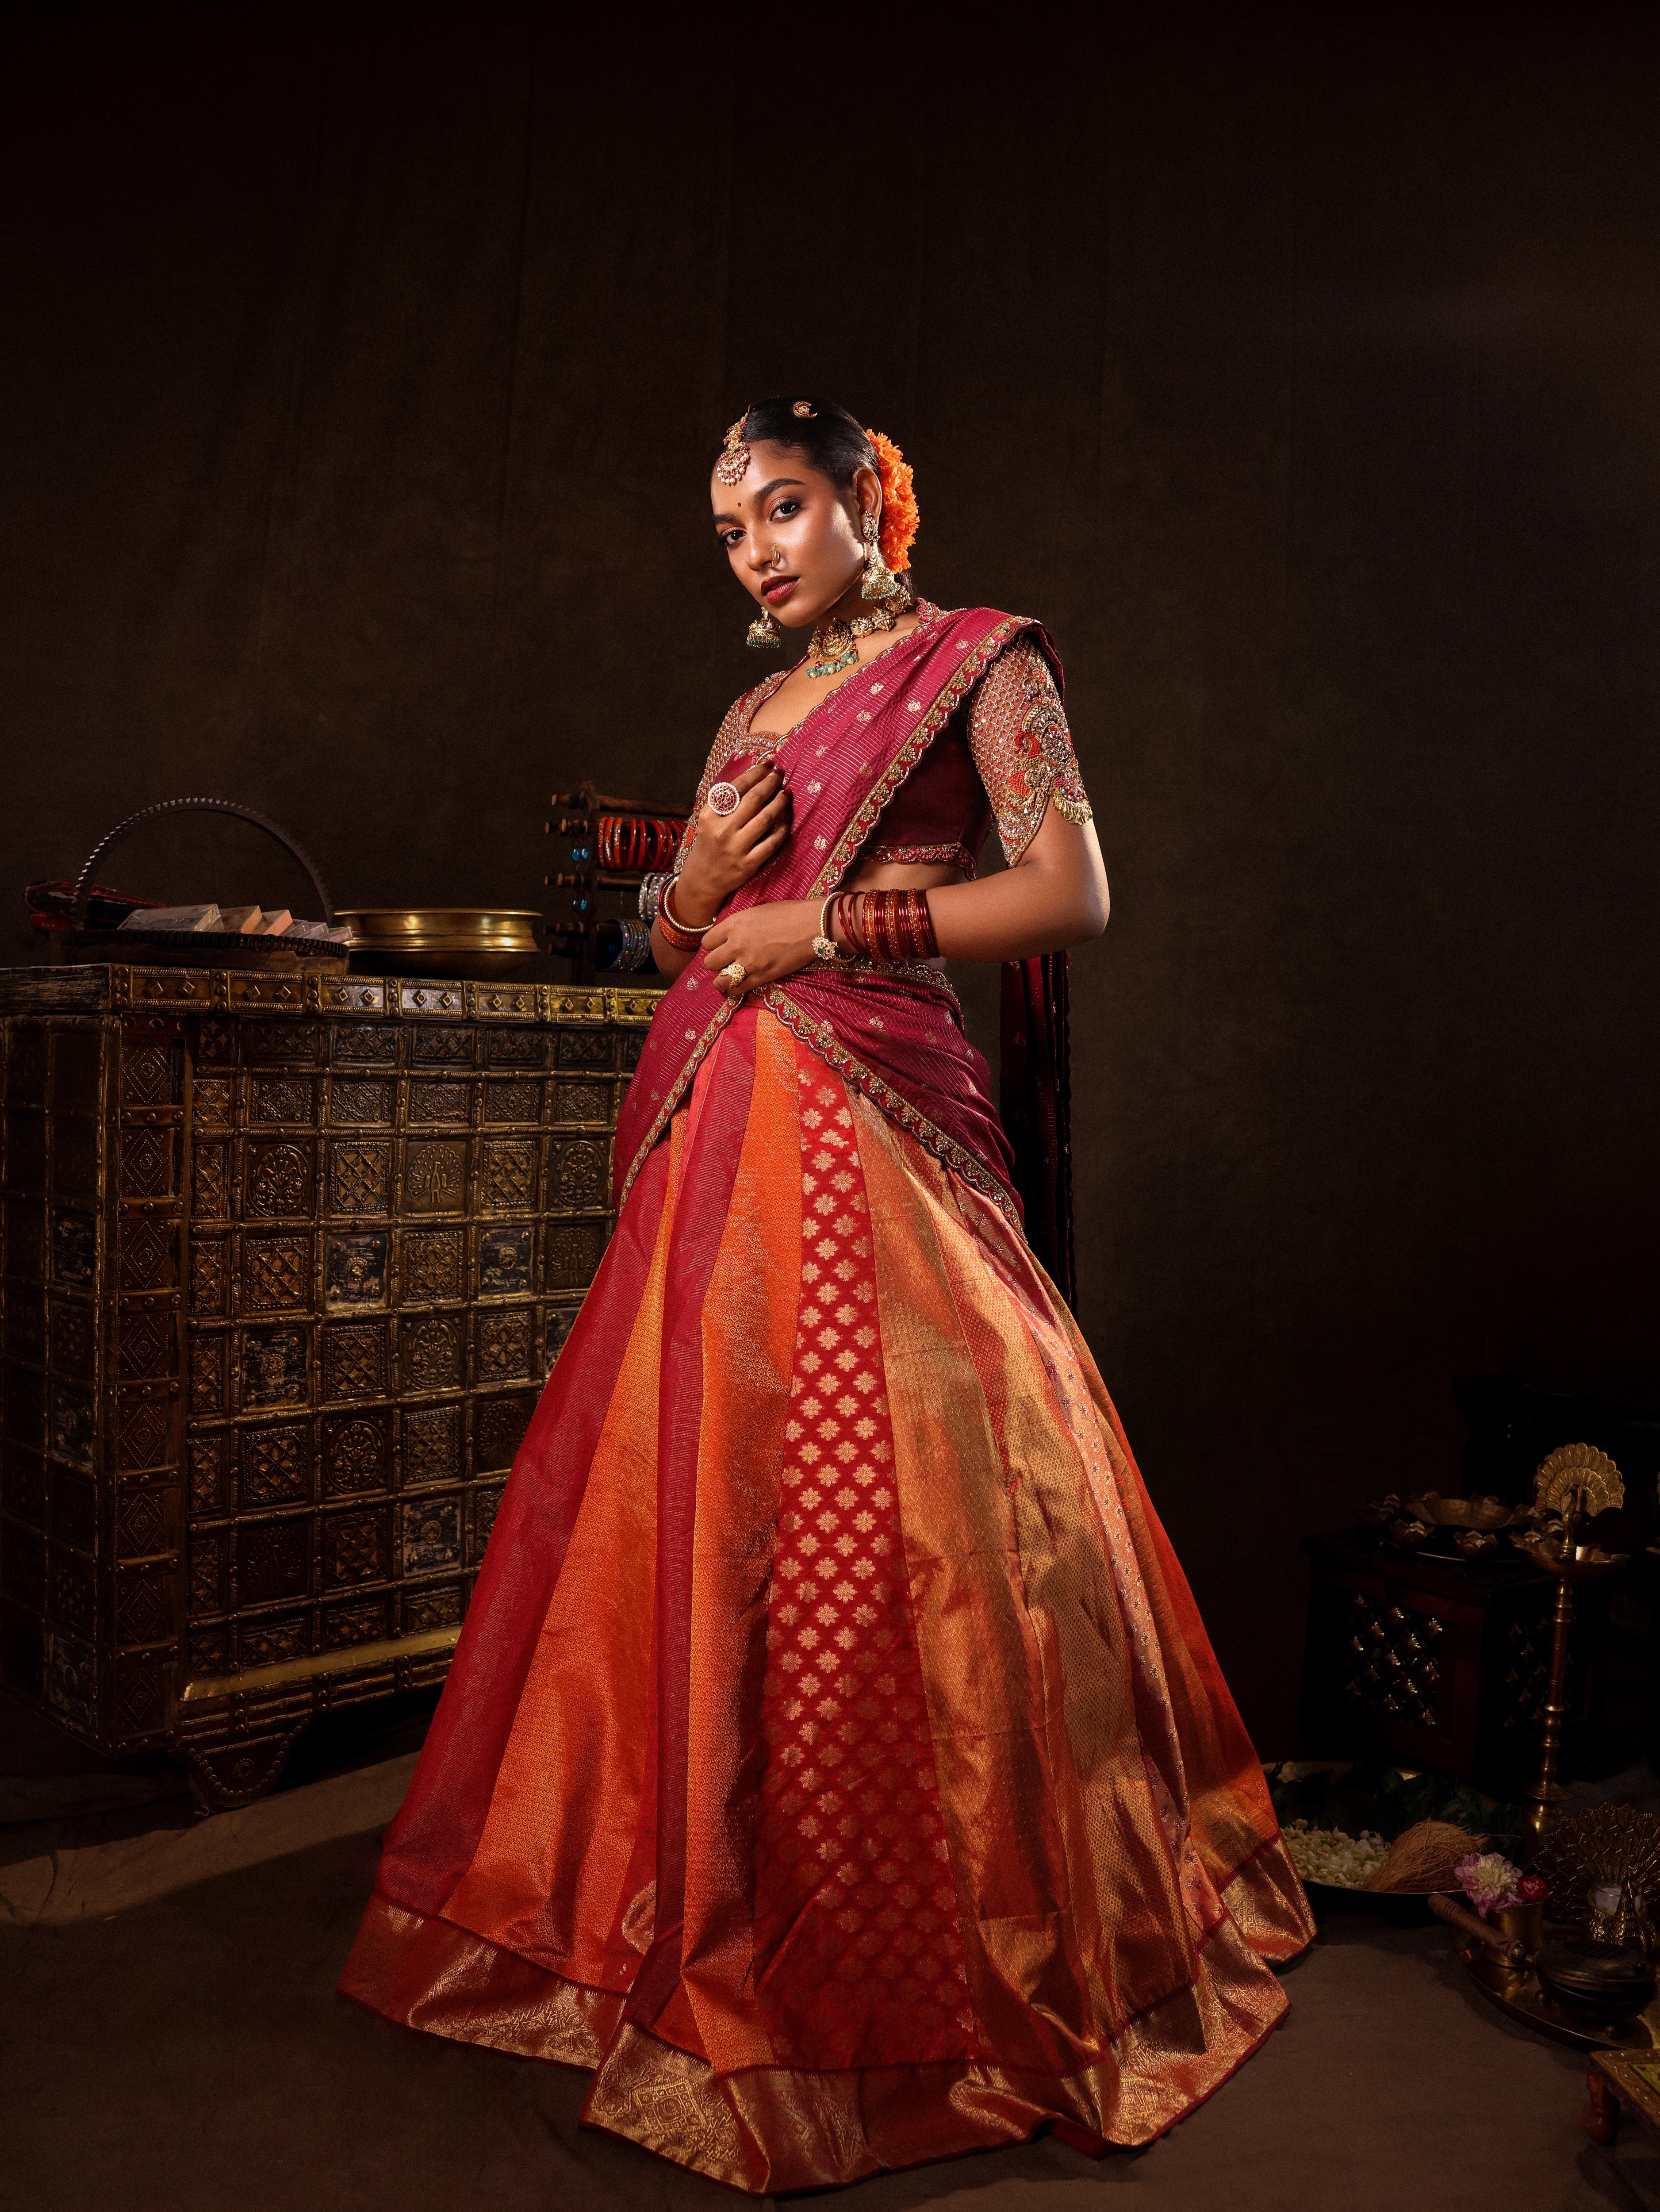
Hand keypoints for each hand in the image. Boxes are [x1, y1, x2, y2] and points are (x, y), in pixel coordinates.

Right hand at [673, 762, 788, 924]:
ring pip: (765, 819)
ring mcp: (736, 848)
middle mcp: (722, 830)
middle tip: (780, 775)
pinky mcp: (749, 863)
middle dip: (770, 783)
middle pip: (753, 800)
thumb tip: (754, 778)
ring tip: (786, 793)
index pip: (735, 787)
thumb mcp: (709, 820)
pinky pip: (772, 842)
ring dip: (779, 803)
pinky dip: (782, 828)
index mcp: (709, 815)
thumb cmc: (709, 843)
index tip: (768, 765)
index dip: (755, 773)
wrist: (702, 879)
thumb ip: (726, 802)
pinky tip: (786, 819)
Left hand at [703, 900, 822, 995]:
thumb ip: (740, 925)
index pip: (707, 942)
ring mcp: (749, 963)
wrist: (812, 925)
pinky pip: (738, 989)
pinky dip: (734, 990)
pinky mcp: (762, 977)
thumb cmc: (789, 913)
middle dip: (715, 963)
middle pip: (710, 962)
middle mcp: (737, 944)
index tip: (719, 947)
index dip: (712, 946)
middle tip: (723, 963)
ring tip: (724, 979)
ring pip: (721, 980)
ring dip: (720, 980)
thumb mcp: (756, 911)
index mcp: (734, 924)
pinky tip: (735, 988)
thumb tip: (730, 935)